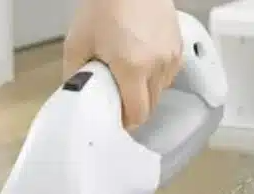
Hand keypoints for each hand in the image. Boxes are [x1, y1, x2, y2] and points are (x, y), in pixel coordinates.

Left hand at [63, 0, 182, 129]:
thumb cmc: (102, 7)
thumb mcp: (77, 43)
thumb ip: (75, 76)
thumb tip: (78, 97)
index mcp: (133, 68)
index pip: (138, 114)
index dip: (126, 122)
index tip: (115, 118)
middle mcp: (157, 66)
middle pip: (150, 107)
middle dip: (134, 109)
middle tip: (117, 100)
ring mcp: (171, 56)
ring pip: (160, 92)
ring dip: (145, 93)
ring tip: (128, 79)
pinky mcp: (178, 47)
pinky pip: (167, 76)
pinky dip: (155, 78)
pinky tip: (141, 64)